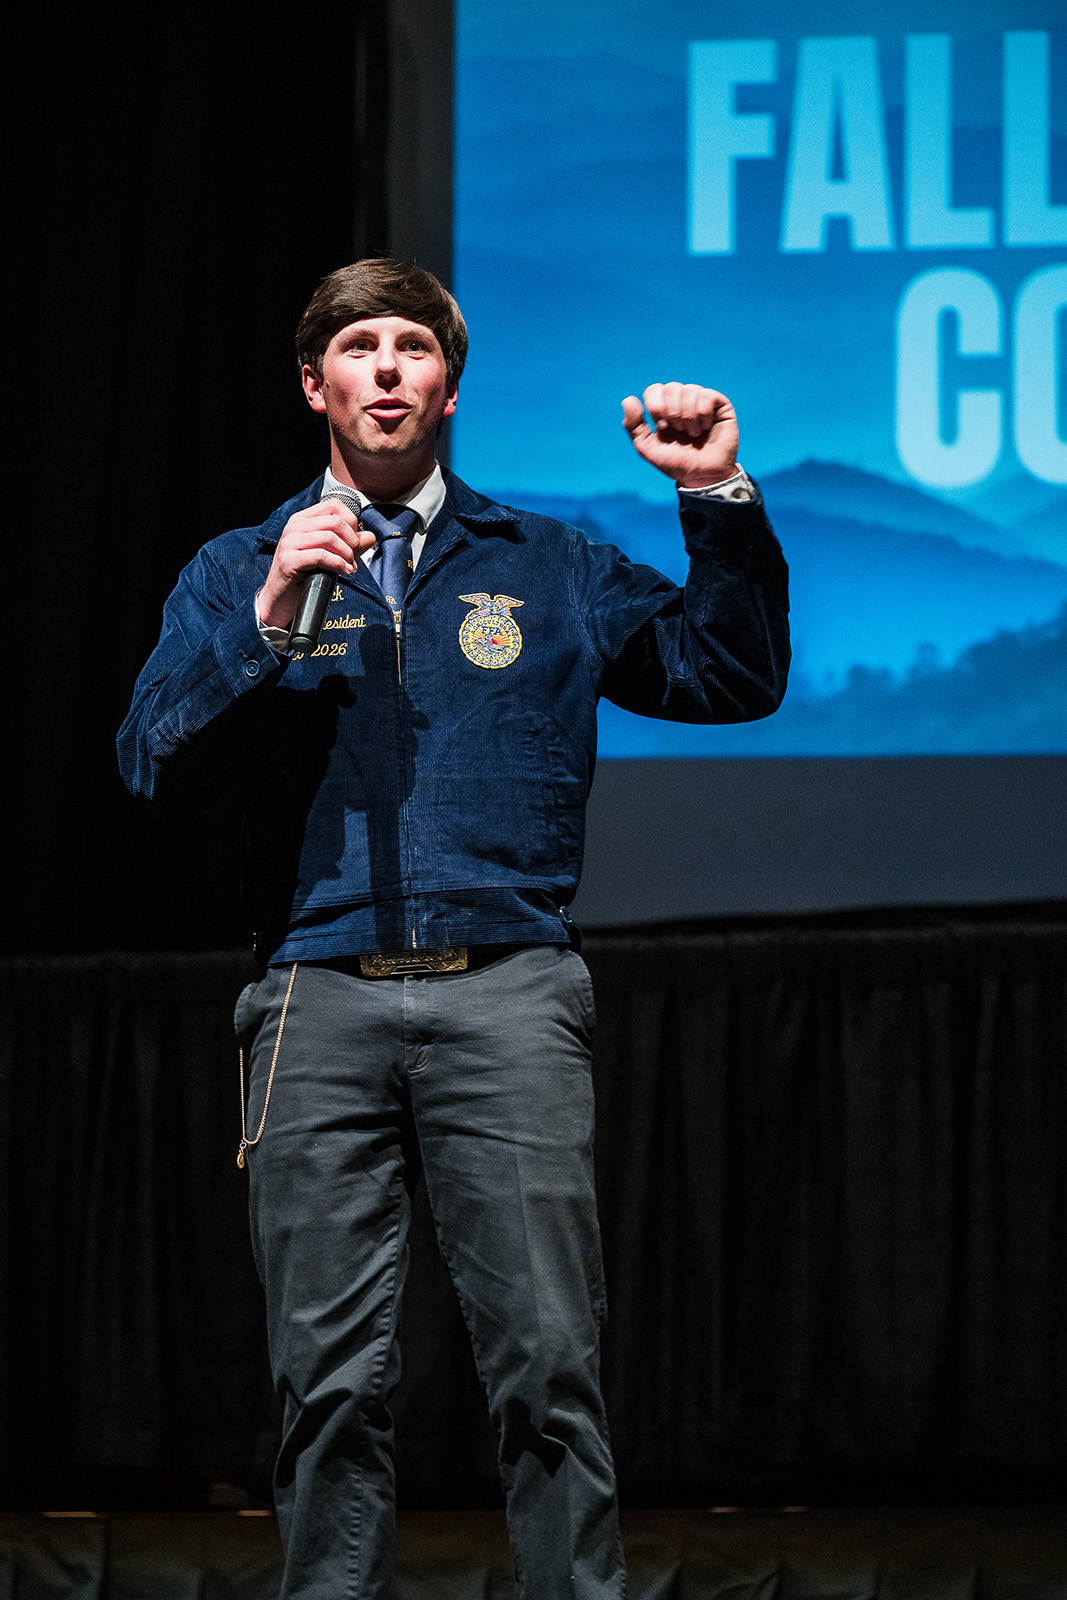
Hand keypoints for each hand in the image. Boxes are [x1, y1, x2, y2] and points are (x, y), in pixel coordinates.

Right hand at [258, 499, 375, 629]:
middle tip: (354, 557)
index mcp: (302, 520)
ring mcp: (290, 542)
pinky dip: (338, 564)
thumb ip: (348, 545)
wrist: (279, 598)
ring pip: (330, 537)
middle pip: (335, 521)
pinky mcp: (289, 560)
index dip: (351, 521)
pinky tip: (344, 571)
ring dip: (347, 554)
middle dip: (352, 540)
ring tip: (350, 567)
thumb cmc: (303, 575)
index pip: (334, 506)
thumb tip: (370, 536)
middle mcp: (294, 526)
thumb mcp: (327, 555)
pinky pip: (321, 556)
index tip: (354, 540)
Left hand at [622, 384, 739, 487]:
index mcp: (664, 409)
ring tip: (693, 434)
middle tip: (680, 432)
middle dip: (672, 412)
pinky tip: (705, 427)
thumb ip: (633, 425)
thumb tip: (628, 400)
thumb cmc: (675, 464)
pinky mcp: (719, 405)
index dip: (656, 406)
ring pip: (689, 390)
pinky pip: (707, 395)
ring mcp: (701, 402)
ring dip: (688, 417)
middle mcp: (682, 402)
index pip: (654, 389)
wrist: (702, 476)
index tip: (662, 427)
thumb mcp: (647, 448)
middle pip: (671, 388)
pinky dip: (703, 414)